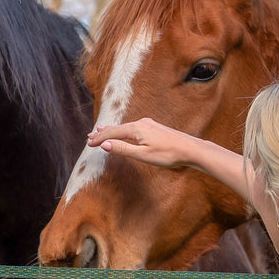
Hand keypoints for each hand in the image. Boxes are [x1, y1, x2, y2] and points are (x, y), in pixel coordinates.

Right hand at [86, 118, 201, 169]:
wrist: (190, 149)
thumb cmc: (168, 154)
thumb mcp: (143, 155)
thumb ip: (123, 149)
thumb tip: (105, 145)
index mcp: (136, 128)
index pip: (112, 133)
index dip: (99, 139)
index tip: (88, 144)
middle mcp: (141, 123)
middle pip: (117, 128)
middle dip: (103, 133)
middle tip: (89, 136)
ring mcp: (149, 124)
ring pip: (125, 127)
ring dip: (112, 131)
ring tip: (101, 131)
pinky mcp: (154, 128)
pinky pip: (133, 127)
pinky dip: (123, 130)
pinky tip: (124, 132)